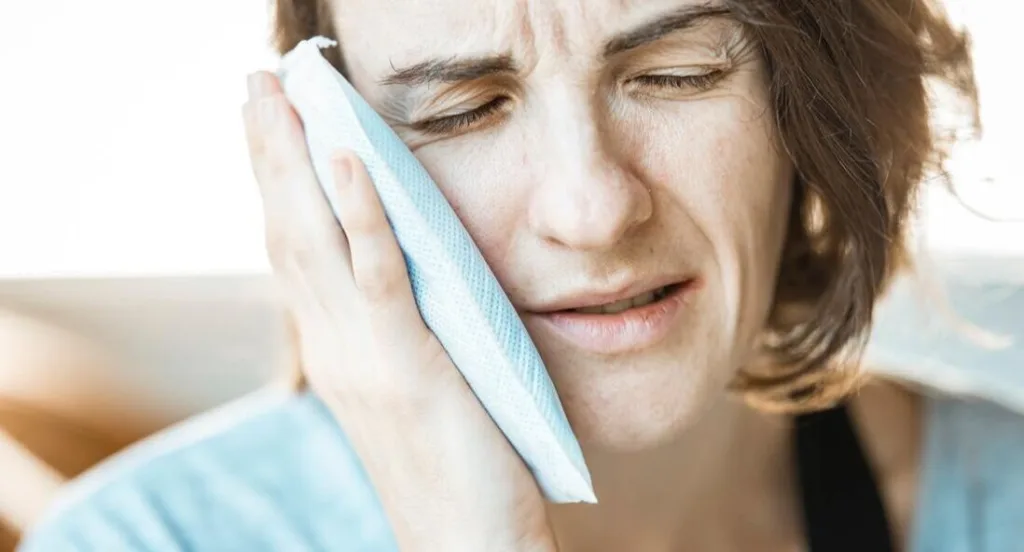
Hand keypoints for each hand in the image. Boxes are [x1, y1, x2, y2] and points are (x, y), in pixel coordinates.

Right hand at [242, 71, 557, 551]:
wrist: (468, 549)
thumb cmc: (455, 472)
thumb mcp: (417, 390)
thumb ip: (400, 333)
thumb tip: (409, 278)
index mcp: (338, 354)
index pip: (294, 254)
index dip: (278, 185)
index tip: (270, 126)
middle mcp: (335, 350)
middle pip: (287, 233)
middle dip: (269, 154)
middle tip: (255, 84)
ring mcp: (363, 358)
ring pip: (316, 241)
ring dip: (295, 162)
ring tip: (279, 96)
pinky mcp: (408, 367)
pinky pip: (378, 275)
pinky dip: (359, 212)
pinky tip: (346, 157)